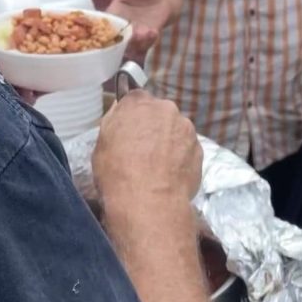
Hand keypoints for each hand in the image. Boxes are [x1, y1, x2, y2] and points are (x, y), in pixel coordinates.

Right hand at [93, 90, 201, 206]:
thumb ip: (114, 122)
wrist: (148, 202)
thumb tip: (121, 112)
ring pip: (175, 130)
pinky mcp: (200, 149)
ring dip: (169, 142)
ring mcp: (186, 128)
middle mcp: (166, 108)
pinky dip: (180, 157)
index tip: (128, 130)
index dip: (131, 116)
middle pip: (159, 113)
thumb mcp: (101, 144)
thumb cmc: (117, 171)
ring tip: (158, 166)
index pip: (135, 99)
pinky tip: (170, 175)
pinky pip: (187, 149)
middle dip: (152, 127)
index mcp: (138, 102)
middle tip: (142, 150)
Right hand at [107, 0, 168, 63]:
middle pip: (120, 34)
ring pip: (132, 41)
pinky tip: (155, 32)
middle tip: (134, 32)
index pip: (108, 20)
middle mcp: (123, 24)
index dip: (108, 24)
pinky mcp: (147, 35)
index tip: (112, 26)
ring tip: (147, 33)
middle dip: (126, 35)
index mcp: (116, 10)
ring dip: (139, 40)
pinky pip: (145, 42)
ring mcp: (135, 31)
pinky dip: (149, 40)